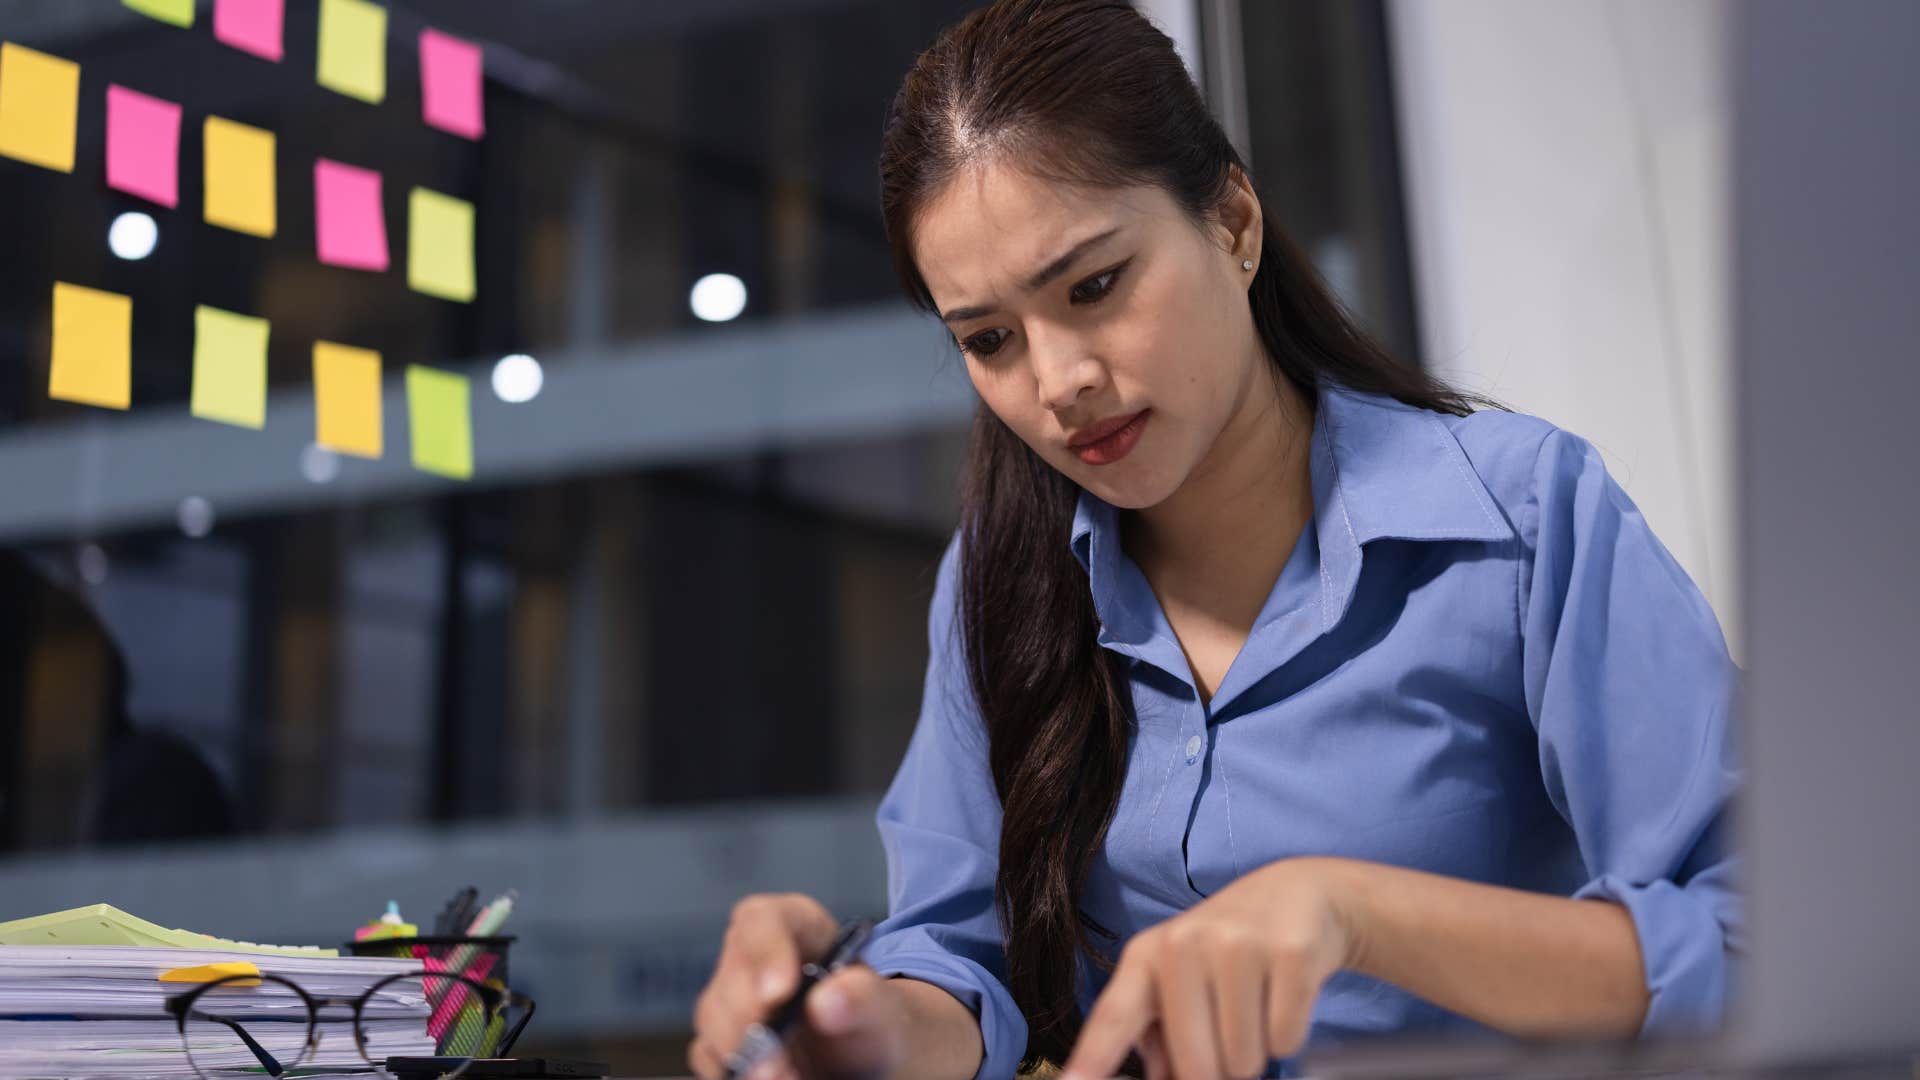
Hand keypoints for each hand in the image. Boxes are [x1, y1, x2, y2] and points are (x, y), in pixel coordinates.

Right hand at [689, 894, 909, 1079]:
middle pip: (731, 976)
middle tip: (777, 1059)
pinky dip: (735, 1072)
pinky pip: (711, 1056)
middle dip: (751, 1021)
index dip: (766, 951)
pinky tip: (775, 1079)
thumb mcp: (883, 1007)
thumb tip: (827, 1000)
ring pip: (714, 1019)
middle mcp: (754, 958)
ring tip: (785, 1077)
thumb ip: (864, 998)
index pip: (762, 919)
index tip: (778, 992)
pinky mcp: (722, 1041)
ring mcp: (732, 1000)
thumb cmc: (872, 1020)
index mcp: (795, 925)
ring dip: (745, 1054)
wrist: (866, 1059)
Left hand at [1060, 858, 1359, 1079]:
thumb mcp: (1182, 978)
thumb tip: (1159, 1076)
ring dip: (1255, 1052)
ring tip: (1256, 1004)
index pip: (1114, 1016)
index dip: (1092, 1057)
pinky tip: (1282, 995)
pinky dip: (1287, 1036)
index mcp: (1147, 955)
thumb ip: (1158, 1034)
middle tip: (1229, 1030)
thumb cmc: (1228, 946)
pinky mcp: (1290, 953)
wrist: (1299, 892)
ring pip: (1244, 1061)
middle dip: (1219, 1070)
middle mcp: (1184, 945)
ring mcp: (1237, 945)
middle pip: (1196, 1066)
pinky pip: (1284, 1041)